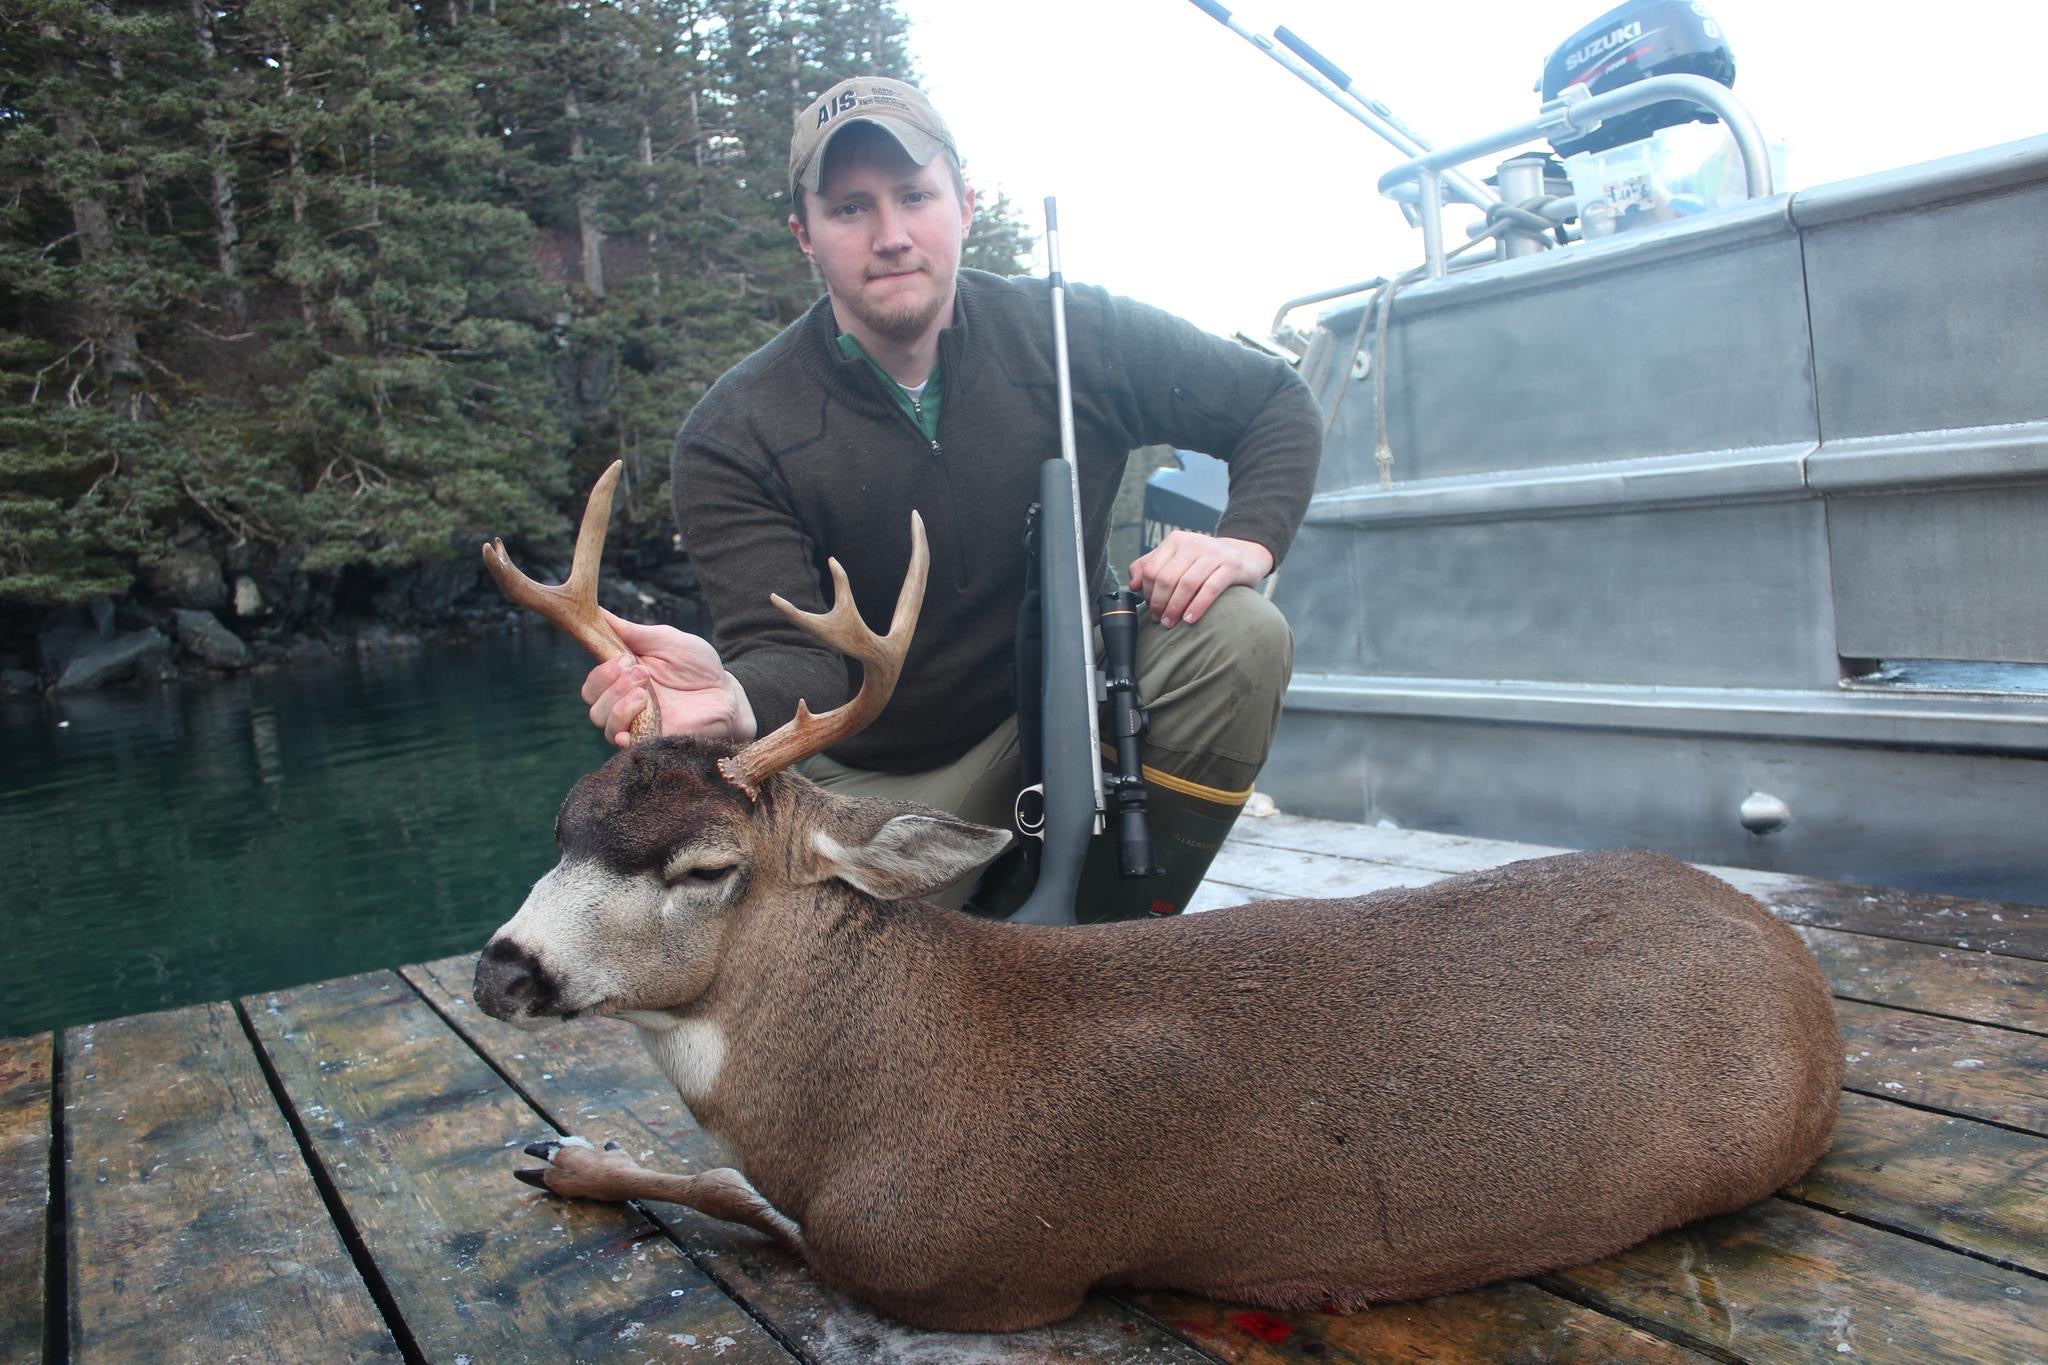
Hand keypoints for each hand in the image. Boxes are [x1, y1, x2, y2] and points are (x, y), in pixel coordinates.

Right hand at [580, 609, 757, 748]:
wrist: (727, 692)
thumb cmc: (698, 666)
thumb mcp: (665, 640)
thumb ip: (632, 632)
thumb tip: (598, 613)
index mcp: (624, 678)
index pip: (593, 681)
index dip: (601, 671)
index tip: (625, 658)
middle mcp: (624, 702)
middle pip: (592, 702)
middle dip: (610, 684)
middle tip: (640, 672)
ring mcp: (637, 723)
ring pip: (603, 721)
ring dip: (618, 703)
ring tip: (645, 693)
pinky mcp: (651, 739)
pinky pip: (623, 743)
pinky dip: (622, 731)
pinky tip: (638, 714)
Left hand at [1127, 532, 1273, 627]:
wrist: (1244, 554)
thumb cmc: (1204, 562)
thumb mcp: (1177, 558)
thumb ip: (1151, 566)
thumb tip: (1134, 585)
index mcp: (1176, 541)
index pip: (1152, 569)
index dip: (1148, 592)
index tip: (1150, 607)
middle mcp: (1194, 543)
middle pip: (1167, 578)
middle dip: (1160, 603)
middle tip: (1159, 619)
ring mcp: (1214, 553)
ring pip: (1187, 584)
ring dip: (1175, 608)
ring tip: (1171, 623)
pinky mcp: (1231, 566)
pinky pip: (1210, 589)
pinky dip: (1197, 607)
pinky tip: (1190, 619)